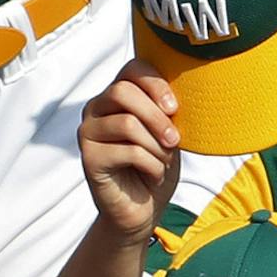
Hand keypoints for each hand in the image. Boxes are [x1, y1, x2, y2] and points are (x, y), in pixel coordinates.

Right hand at [79, 60, 182, 242]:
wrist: (144, 207)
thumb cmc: (158, 165)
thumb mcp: (170, 133)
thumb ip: (169, 111)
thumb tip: (188, 91)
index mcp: (118, 96)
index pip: (132, 68)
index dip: (156, 83)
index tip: (175, 108)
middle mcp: (97, 108)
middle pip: (123, 92)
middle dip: (157, 117)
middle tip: (174, 140)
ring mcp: (88, 132)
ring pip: (127, 123)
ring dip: (157, 146)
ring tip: (163, 162)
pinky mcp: (88, 157)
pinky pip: (127, 151)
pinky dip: (152, 165)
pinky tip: (154, 175)